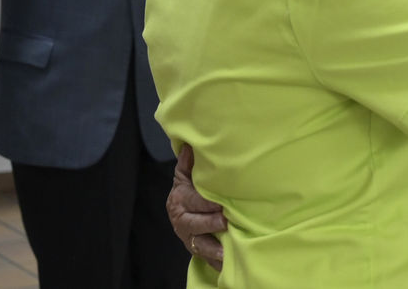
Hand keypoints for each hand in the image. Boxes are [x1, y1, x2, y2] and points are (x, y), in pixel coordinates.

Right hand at [169, 144, 226, 270]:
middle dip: (209, 224)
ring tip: (226, 251)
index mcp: (179, 201)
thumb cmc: (189, 191)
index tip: (221, 204)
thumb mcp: (185, 176)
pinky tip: (228, 262)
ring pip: (199, 245)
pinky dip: (216, 261)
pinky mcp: (197, 250)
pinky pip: (205, 258)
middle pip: (194, 224)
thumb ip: (188, 163)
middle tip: (226, 222)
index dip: (206, 203)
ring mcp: (188, 237)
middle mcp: (181, 221)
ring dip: (213, 248)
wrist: (182, 212)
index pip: (192, 202)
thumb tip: (191, 144)